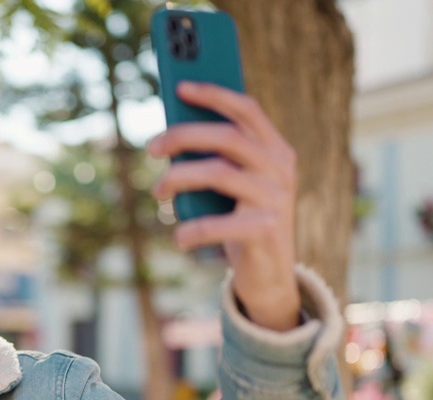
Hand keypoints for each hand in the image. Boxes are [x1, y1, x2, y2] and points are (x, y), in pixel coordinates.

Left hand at [149, 81, 300, 330]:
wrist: (270, 277)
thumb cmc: (241, 223)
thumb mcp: (232, 187)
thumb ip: (216, 160)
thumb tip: (169, 138)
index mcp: (276, 150)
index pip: (247, 110)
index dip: (214, 94)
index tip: (180, 88)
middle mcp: (281, 169)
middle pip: (227, 137)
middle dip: (183, 136)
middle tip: (151, 147)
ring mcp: (276, 200)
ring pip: (219, 173)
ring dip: (179, 179)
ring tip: (158, 192)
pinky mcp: (267, 232)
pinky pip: (220, 223)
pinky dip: (193, 229)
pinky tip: (179, 237)